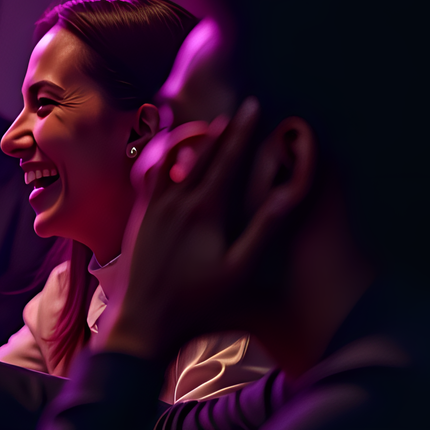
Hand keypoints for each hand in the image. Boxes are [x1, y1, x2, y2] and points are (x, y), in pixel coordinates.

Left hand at [104, 99, 300, 361]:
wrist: (144, 323)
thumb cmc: (198, 303)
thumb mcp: (239, 269)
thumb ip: (263, 229)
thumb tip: (288, 193)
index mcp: (203, 210)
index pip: (227, 160)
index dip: (242, 132)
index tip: (253, 106)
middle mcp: (176, 203)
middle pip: (203, 156)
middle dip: (223, 131)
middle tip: (237, 110)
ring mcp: (154, 210)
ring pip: (176, 164)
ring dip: (194, 142)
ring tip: (208, 126)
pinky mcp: (141, 221)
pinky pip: (154, 180)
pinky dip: (166, 162)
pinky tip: (171, 159)